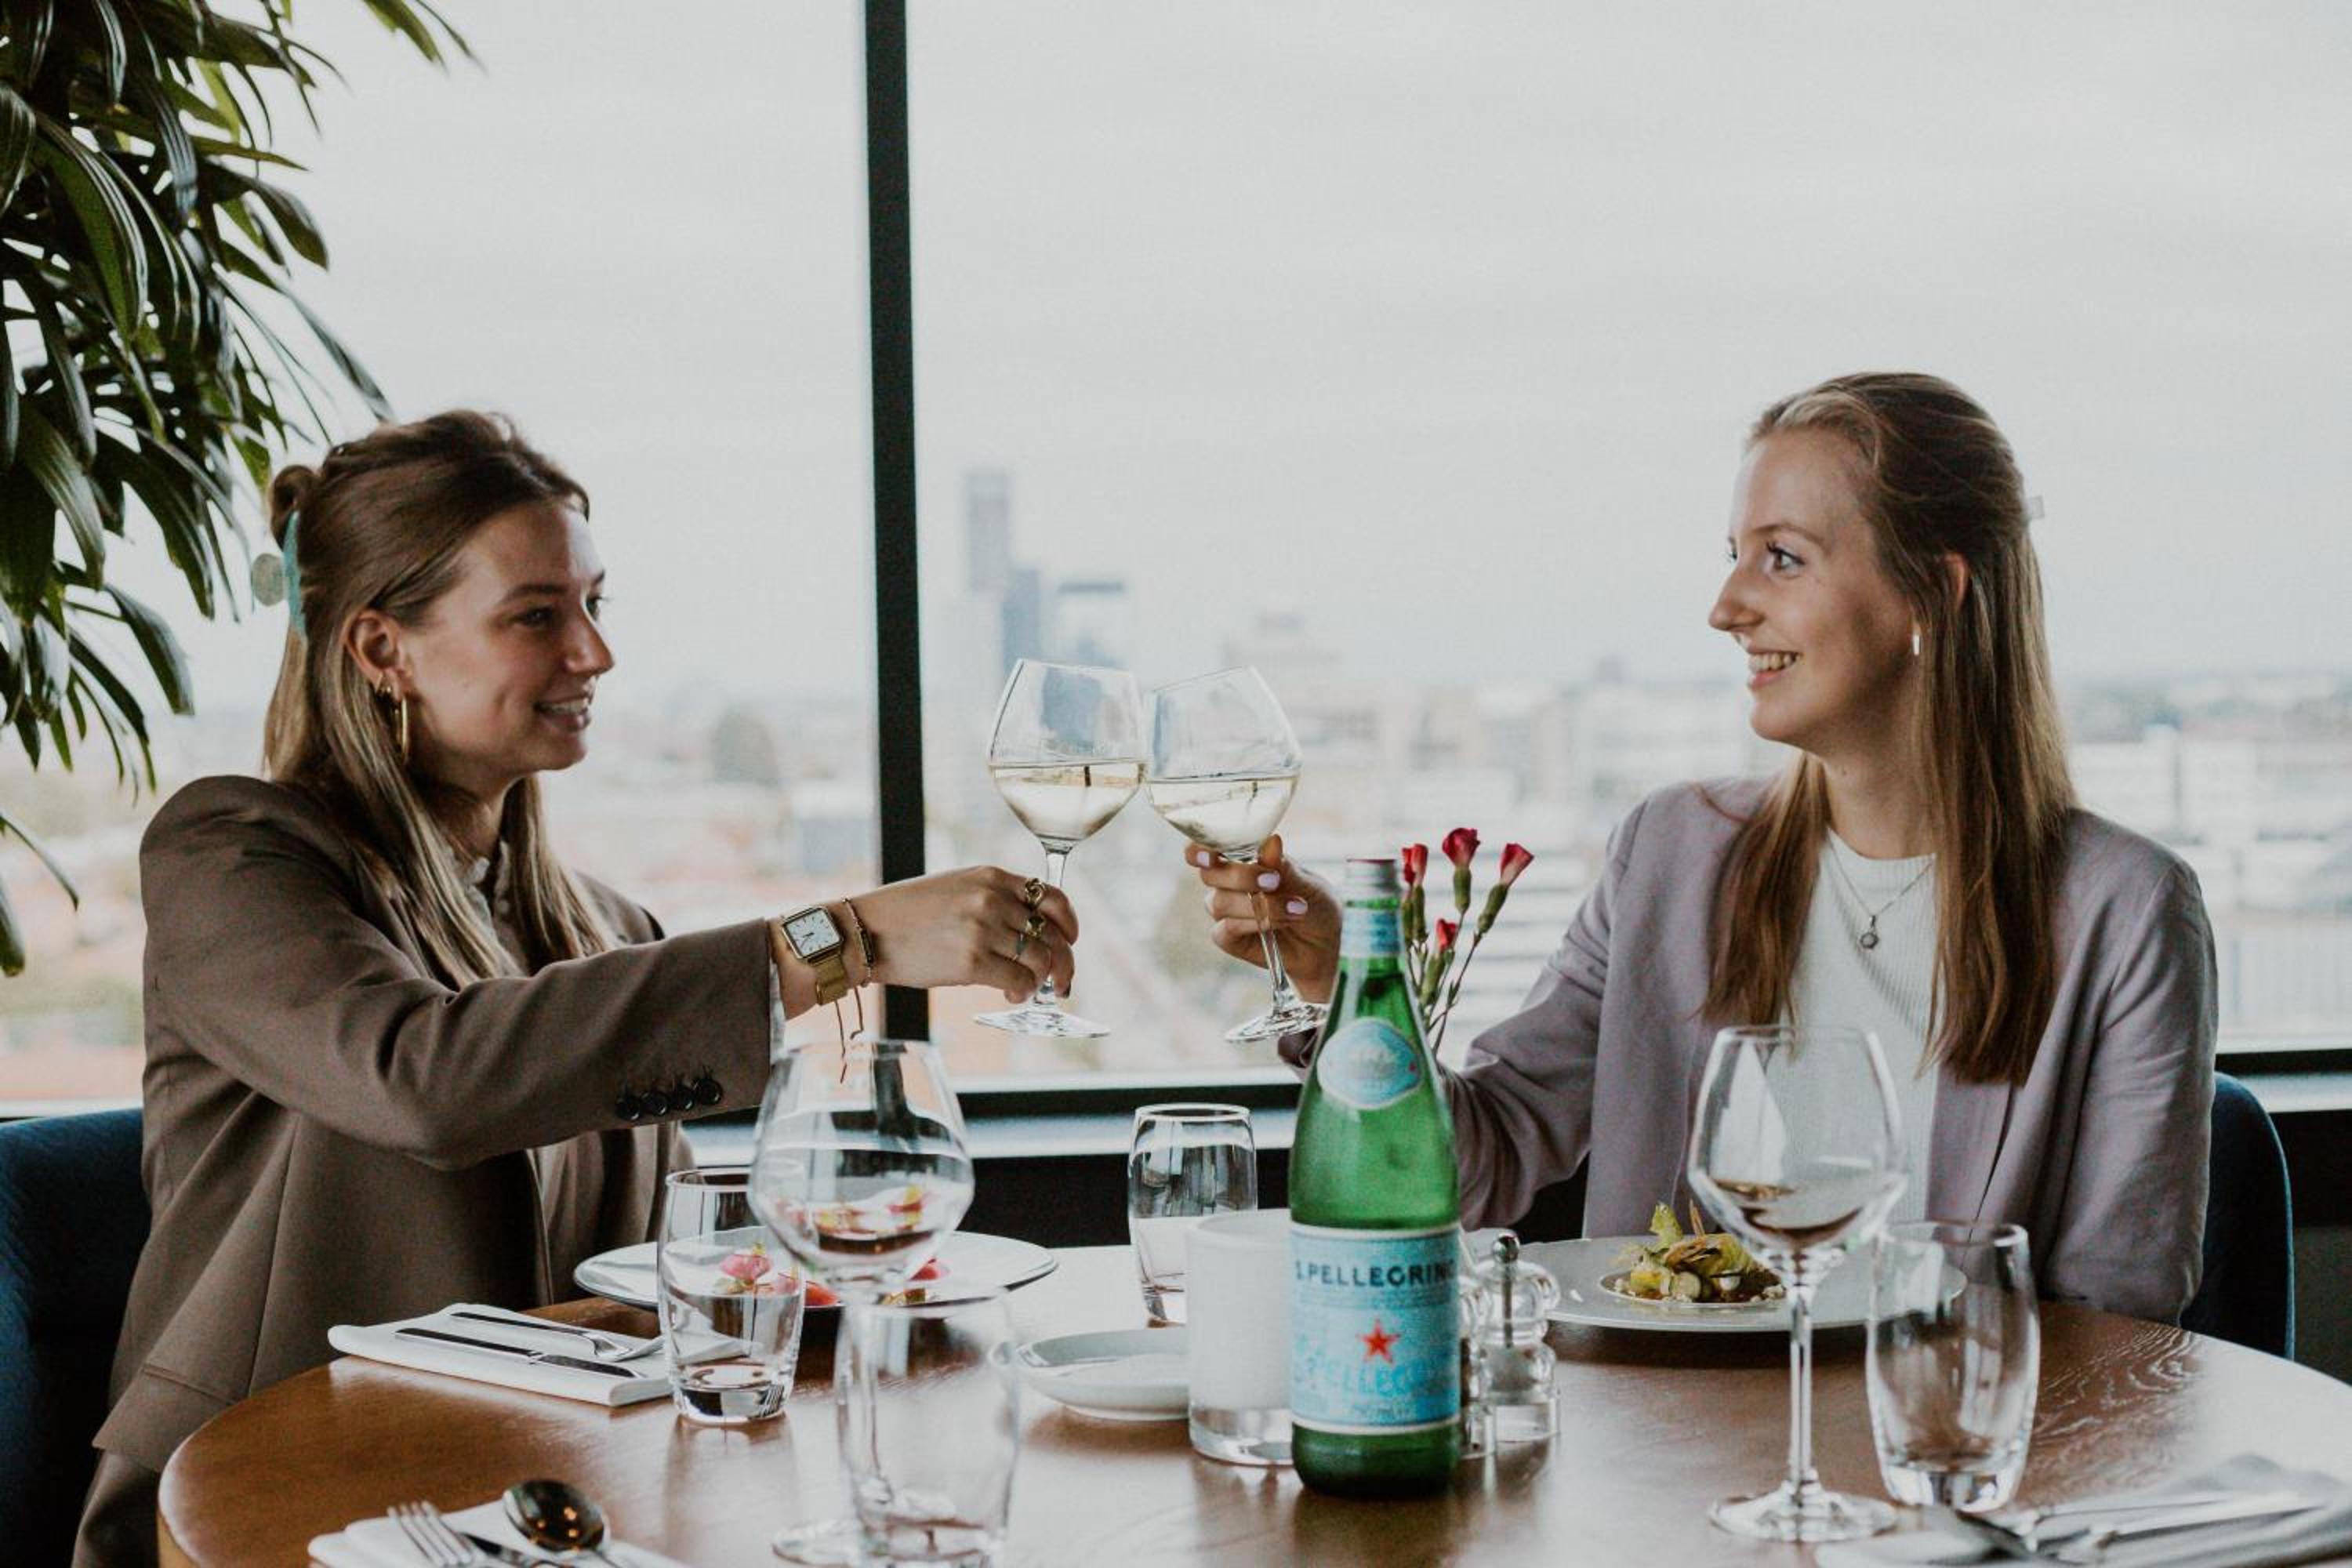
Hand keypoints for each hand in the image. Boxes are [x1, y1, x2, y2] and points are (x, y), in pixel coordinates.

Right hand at [854, 867, 1078, 1002]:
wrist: (865, 931)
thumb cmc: (906, 915)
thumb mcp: (955, 888)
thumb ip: (994, 900)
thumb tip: (1028, 933)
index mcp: (991, 877)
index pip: (1052, 897)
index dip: (1069, 923)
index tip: (1070, 940)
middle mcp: (993, 899)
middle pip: (1053, 934)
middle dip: (1063, 962)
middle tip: (1061, 981)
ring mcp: (983, 930)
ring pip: (1040, 960)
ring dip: (1041, 981)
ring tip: (1025, 989)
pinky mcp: (972, 962)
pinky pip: (1019, 980)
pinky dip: (1023, 992)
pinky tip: (1011, 995)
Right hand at [1189, 833, 1339, 1002]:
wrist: (1324, 944)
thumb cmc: (1314, 904)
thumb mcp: (1308, 883)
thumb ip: (1285, 867)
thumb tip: (1271, 841)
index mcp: (1241, 859)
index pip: (1205, 849)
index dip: (1199, 850)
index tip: (1211, 855)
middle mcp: (1227, 883)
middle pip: (1210, 874)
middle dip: (1240, 876)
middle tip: (1274, 881)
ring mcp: (1226, 911)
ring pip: (1220, 903)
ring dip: (1259, 905)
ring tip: (1297, 909)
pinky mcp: (1227, 938)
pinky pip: (1226, 929)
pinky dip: (1253, 925)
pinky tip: (1279, 925)